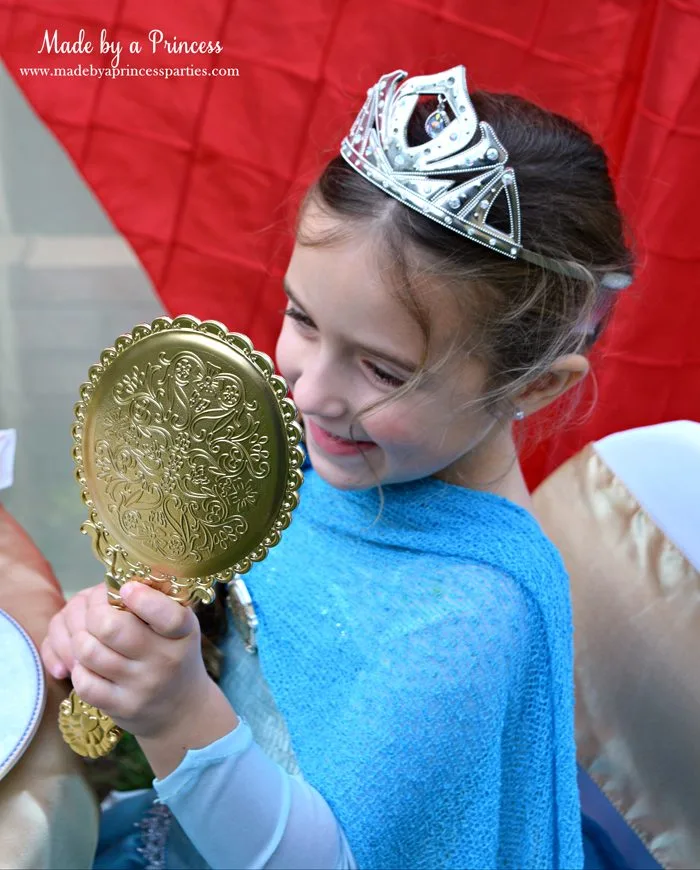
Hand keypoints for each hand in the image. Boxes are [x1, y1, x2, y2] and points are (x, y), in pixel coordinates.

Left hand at [43, 582, 212, 738]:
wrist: (182, 709)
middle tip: (97, 611)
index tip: (126, 589)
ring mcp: (142, 686)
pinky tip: (90, 664)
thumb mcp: (179, 627)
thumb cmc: (174, 653)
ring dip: (80, 639)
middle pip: (110, 628)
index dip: (142, 599)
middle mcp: (165, 660)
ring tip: (89, 635)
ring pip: (89, 652)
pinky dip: (79, 668)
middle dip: (93, 612)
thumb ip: (156, 602)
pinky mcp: (122, 707)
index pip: (168, 616)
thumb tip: (116, 582)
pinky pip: (84, 682)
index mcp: (183, 632)